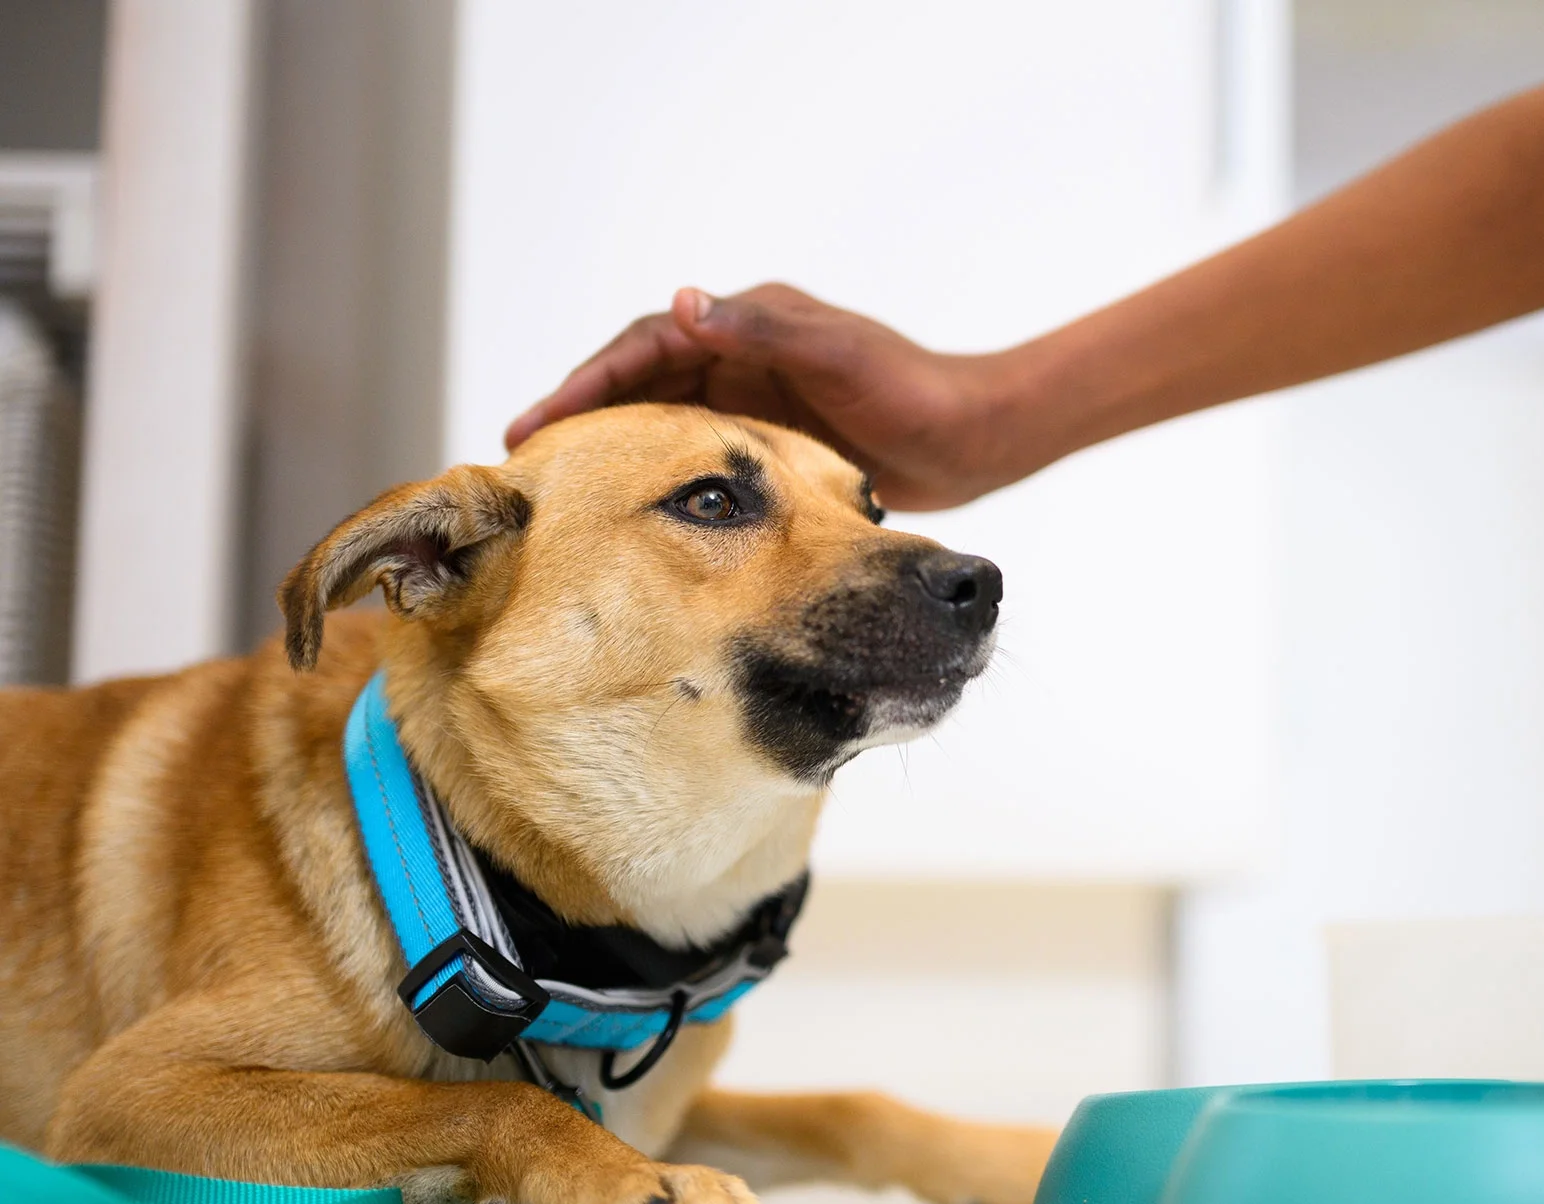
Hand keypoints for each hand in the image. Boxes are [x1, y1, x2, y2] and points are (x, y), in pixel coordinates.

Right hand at [504, 285, 1034, 510]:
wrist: (972, 438)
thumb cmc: (912, 391)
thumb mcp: (838, 354)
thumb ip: (765, 330)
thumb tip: (686, 303)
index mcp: (750, 323)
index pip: (648, 344)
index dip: (588, 380)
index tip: (537, 422)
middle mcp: (744, 354)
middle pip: (642, 382)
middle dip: (584, 416)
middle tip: (524, 463)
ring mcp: (755, 398)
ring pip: (663, 421)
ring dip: (614, 447)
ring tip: (560, 490)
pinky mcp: (771, 442)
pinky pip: (699, 457)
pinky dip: (659, 476)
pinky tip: (630, 512)